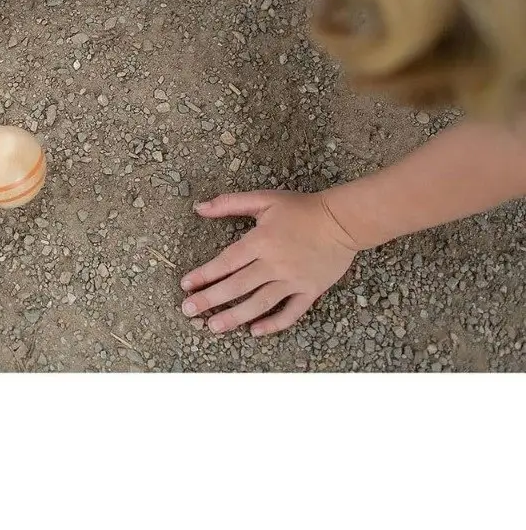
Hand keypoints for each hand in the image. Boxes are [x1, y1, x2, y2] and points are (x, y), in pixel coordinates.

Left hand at [180, 190, 358, 336]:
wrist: (343, 221)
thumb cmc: (301, 208)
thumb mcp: (263, 199)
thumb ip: (229, 203)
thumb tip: (199, 208)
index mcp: (260, 241)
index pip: (225, 263)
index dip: (204, 275)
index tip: (185, 285)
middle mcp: (274, 264)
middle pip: (237, 286)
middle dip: (210, 299)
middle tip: (188, 311)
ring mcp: (293, 280)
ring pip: (260, 303)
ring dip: (235, 317)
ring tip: (214, 327)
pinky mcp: (310, 291)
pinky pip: (291, 312)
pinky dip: (274, 324)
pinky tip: (255, 331)